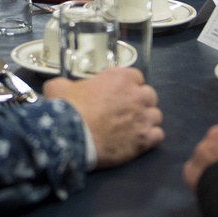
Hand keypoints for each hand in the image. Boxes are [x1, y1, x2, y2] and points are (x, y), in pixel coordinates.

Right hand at [44, 67, 163, 168]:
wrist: (72, 136)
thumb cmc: (67, 108)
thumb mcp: (60, 86)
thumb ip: (68, 84)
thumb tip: (64, 87)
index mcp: (120, 77)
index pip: (135, 76)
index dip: (127, 85)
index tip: (118, 93)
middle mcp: (137, 95)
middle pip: (149, 95)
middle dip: (140, 101)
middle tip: (126, 110)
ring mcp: (143, 117)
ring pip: (156, 115)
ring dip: (146, 119)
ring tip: (133, 127)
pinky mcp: (145, 139)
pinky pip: (158, 135)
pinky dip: (150, 137)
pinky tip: (139, 140)